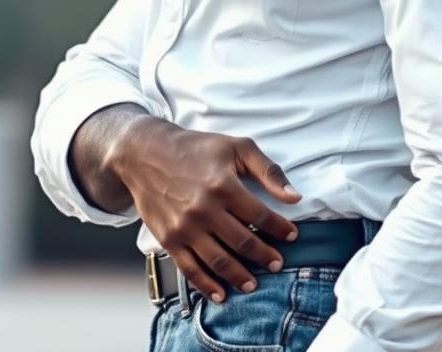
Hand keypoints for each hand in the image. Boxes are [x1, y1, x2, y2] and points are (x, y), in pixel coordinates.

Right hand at [112, 118, 301, 302]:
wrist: (146, 154)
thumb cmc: (196, 148)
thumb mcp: (236, 147)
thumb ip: (268, 171)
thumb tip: (295, 197)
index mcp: (224, 185)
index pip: (260, 215)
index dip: (280, 228)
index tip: (292, 236)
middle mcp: (204, 209)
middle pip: (243, 241)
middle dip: (265, 256)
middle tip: (278, 264)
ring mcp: (185, 227)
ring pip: (219, 260)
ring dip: (240, 276)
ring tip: (253, 284)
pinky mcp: (169, 239)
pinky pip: (190, 269)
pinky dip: (207, 285)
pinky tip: (221, 294)